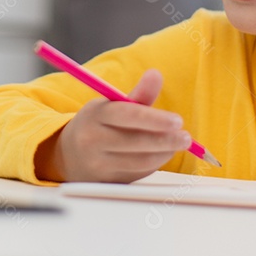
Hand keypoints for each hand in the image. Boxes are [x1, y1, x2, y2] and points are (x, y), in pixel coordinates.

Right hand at [36, 69, 190, 182]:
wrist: (69, 155)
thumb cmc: (99, 124)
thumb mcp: (112, 106)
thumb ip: (139, 94)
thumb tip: (156, 74)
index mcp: (95, 114)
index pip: (128, 115)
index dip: (155, 119)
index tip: (178, 121)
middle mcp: (93, 140)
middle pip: (135, 142)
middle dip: (166, 140)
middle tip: (186, 137)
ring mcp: (98, 163)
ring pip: (139, 161)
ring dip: (163, 153)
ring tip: (177, 144)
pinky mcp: (107, 181)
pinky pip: (137, 173)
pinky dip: (154, 163)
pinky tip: (161, 154)